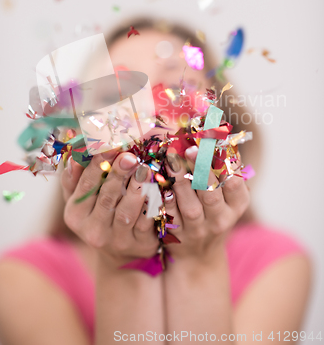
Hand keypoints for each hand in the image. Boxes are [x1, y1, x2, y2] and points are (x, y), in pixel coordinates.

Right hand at [61, 151, 158, 266]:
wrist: (119, 250)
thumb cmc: (98, 212)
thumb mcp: (81, 198)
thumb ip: (75, 178)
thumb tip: (75, 157)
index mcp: (75, 214)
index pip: (85, 186)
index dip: (97, 165)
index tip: (109, 145)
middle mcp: (93, 230)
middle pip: (106, 199)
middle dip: (118, 175)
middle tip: (129, 156)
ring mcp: (117, 240)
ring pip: (126, 213)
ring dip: (136, 189)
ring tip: (145, 169)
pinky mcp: (139, 245)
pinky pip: (147, 223)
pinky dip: (153, 204)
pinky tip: (159, 188)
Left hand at [164, 146, 249, 262]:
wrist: (199, 257)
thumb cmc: (214, 214)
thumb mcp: (228, 197)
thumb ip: (225, 171)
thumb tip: (218, 135)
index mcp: (236, 205)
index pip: (234, 184)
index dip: (223, 164)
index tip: (211, 144)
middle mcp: (220, 219)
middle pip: (211, 194)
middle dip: (200, 170)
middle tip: (189, 149)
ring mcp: (198, 229)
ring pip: (189, 205)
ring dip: (179, 181)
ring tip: (170, 159)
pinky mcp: (177, 235)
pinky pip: (168, 214)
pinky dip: (162, 197)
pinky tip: (155, 179)